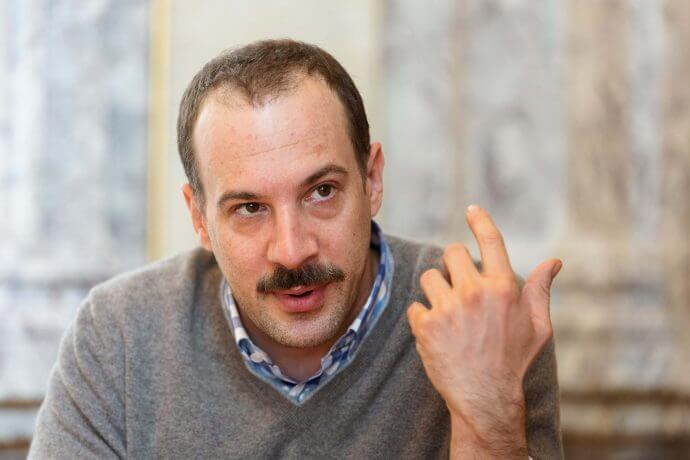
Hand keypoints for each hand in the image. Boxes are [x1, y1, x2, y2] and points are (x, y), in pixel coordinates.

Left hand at [406, 205, 561, 457]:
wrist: (485, 399)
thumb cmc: (514, 361)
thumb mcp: (538, 326)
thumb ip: (540, 289)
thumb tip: (554, 262)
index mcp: (503, 288)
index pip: (491, 241)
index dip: (480, 220)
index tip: (471, 209)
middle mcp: (474, 292)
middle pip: (450, 252)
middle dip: (453, 264)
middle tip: (459, 285)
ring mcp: (447, 308)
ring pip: (429, 276)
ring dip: (436, 290)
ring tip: (448, 313)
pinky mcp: (425, 325)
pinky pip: (416, 305)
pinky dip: (423, 317)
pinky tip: (437, 334)